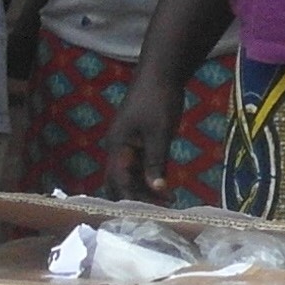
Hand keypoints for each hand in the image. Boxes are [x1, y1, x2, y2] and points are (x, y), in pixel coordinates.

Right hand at [101, 72, 179, 201]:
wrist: (162, 72)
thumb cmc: (158, 100)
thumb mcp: (160, 133)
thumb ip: (156, 162)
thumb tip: (157, 190)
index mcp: (117, 146)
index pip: (119, 182)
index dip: (134, 198)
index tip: (152, 212)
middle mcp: (117, 148)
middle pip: (120, 182)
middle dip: (137, 198)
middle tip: (160, 210)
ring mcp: (128, 145)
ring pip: (131, 176)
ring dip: (145, 189)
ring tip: (167, 202)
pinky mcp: (139, 141)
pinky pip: (141, 166)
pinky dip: (151, 177)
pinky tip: (166, 187)